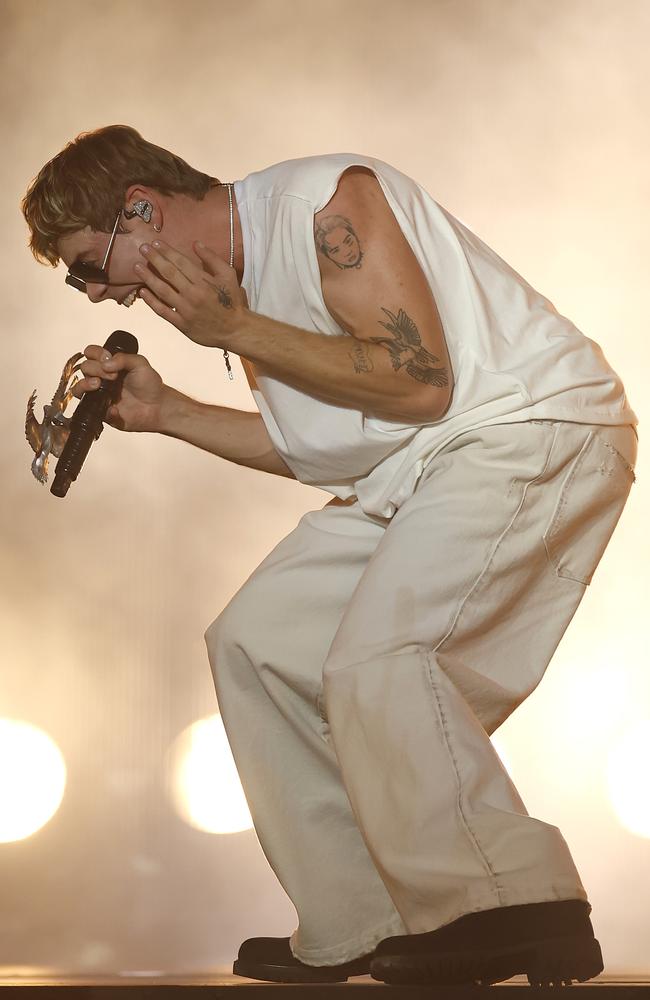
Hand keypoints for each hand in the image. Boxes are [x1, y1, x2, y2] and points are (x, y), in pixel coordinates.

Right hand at [74, 345, 165, 432]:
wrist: (158, 406)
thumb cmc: (149, 384)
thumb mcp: (140, 363)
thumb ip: (123, 358)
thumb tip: (105, 364)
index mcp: (108, 365)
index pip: (90, 354)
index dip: (94, 353)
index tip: (107, 358)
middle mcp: (101, 378)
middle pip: (84, 368)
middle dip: (95, 368)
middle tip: (113, 376)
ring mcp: (99, 395)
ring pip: (78, 389)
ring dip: (84, 384)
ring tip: (97, 384)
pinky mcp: (102, 412)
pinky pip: (92, 410)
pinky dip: (103, 408)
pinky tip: (114, 407)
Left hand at [134, 239, 248, 347]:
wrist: (235, 330)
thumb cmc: (232, 302)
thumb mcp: (229, 276)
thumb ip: (212, 259)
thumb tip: (196, 244)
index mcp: (204, 282)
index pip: (181, 262)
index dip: (167, 251)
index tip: (155, 243)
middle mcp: (192, 294)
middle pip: (169, 273)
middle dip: (154, 259)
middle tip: (142, 248)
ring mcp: (185, 310)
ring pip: (162, 291)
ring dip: (148, 277)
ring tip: (136, 266)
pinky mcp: (182, 324)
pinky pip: (163, 311)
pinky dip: (151, 302)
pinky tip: (142, 292)